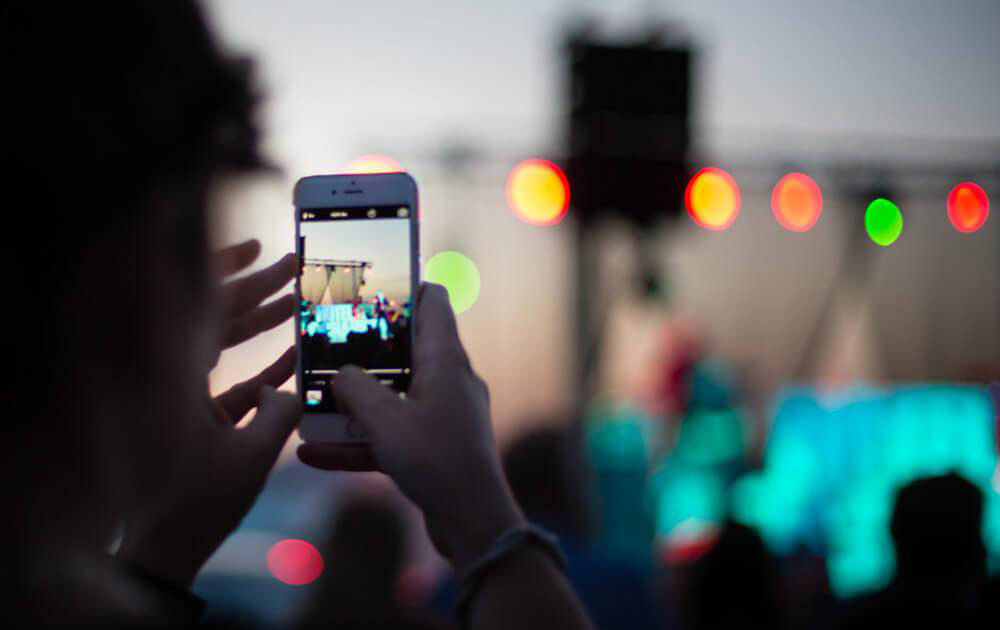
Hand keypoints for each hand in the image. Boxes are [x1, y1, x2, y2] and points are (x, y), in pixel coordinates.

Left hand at [118, 240, 301, 586]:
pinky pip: (227, 380)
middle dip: (255, 290)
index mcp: (177, 378)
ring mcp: (183, 396)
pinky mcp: (192, 416)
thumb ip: (280, 414)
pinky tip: (290, 362)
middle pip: (213, 317)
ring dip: (258, 325)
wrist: (166, 547)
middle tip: (292, 266)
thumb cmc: (200, 505)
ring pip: (220, 346)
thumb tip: (295, 387)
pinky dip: (256, 369)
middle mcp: (174, 378)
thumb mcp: (251, 459)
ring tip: (294, 303)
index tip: (264, 252)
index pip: (206, 309)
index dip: (235, 275)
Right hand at [297, 283, 524, 572]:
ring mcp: (442, 416)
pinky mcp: (433, 449)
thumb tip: (341, 373)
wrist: (473, 524)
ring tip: (312, 401)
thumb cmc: (437, 462)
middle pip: (405, 349)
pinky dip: (357, 442)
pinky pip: (389, 436)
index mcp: (446, 361)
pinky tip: (313, 454)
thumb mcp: (386, 420)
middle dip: (365, 349)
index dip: (405, 287)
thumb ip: (357, 389)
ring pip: (392, 397)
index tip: (370, 286)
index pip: (433, 303)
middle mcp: (448, 382)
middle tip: (326, 343)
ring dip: (354, 401)